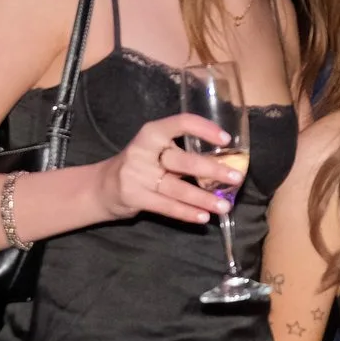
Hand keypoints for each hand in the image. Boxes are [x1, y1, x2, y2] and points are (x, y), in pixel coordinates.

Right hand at [98, 113, 235, 224]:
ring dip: (204, 198)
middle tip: (236, 178)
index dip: (205, 129)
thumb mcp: (155, 149)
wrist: (103, 186)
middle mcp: (143, 151)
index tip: (226, 140)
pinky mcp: (134, 196)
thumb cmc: (140, 164)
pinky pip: (166, 206)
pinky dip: (187, 213)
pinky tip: (203, 217)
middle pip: (183, 161)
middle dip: (213, 170)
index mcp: (152, 132)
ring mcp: (136, 175)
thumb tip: (224, 163)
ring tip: (225, 206)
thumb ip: (181, 151)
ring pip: (178, 188)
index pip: (181, 123)